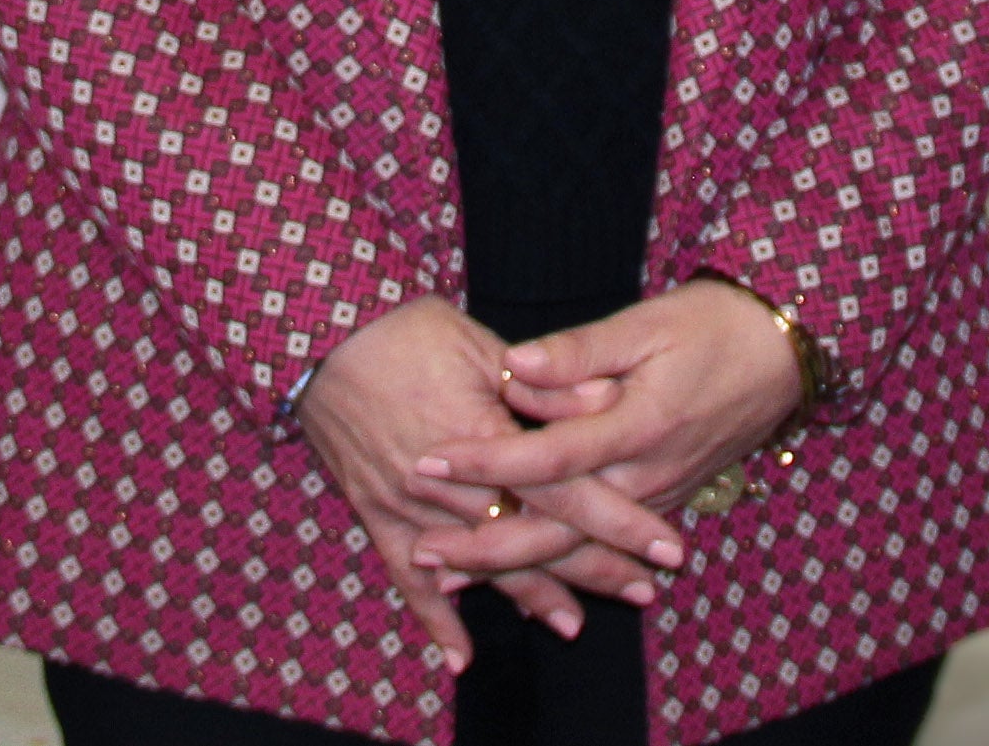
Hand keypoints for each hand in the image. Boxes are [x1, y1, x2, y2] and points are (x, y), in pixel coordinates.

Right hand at [296, 299, 680, 660]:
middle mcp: (446, 484)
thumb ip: (546, 387)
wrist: (324, 336)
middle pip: (532, 537)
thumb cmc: (409, 331)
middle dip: (590, 568)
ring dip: (529, 596)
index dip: (618, 521)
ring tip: (575, 624)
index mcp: (480, 435)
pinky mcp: (375, 514)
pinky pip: (406, 578)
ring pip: (481, 565)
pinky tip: (461, 657)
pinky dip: (435, 618)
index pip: (565, 490)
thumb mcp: (483, 348)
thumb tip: (609, 403)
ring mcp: (407, 505)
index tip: (664, 545)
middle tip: (643, 592)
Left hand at [409, 280, 798, 563]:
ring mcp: (657, 495)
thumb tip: (516, 365)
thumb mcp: (648, 324)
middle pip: (555, 529)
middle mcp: (645, 476)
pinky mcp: (662, 498)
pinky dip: (555, 560)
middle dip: (486, 547)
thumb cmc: (715, 326)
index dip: (485, 463)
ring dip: (512, 565)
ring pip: (576, 546)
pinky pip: (602, 543)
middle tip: (423, 553)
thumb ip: (581, 352)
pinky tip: (513, 568)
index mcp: (636, 427)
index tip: (429, 458)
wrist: (785, 353)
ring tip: (449, 572)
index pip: (546, 459)